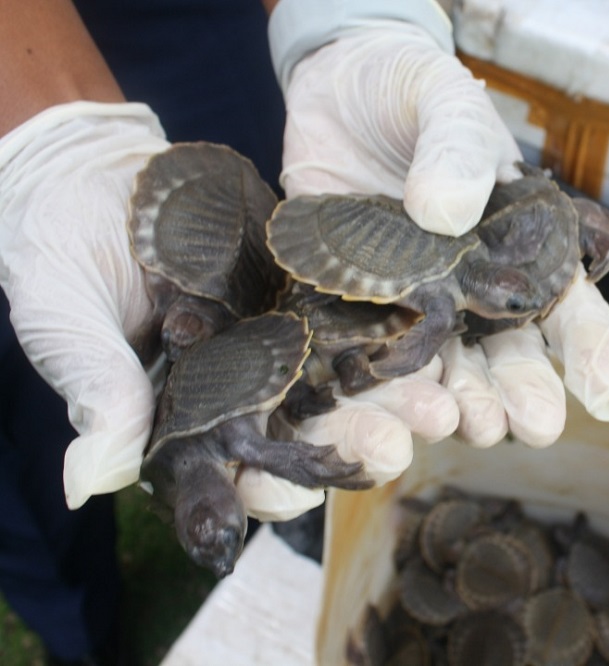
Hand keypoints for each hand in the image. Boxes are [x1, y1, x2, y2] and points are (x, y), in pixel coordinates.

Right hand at [0, 103, 449, 521]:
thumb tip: (89, 481)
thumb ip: (95, 385)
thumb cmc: (57, 254)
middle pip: (307, 429)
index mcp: (186, 413)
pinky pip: (355, 304)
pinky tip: (432, 334)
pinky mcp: (305, 283)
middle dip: (351, 443)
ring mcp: (279, 333)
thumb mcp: (66, 316)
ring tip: (437, 406)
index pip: (231, 470)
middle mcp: (243, 384)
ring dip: (391, 395)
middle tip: (394, 450)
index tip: (293, 496)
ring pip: (345, 374)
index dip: (262, 490)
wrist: (89, 175)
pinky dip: (392, 321)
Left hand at [273, 6, 608, 449]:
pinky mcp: (350, 302)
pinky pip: (363, 352)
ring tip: (460, 424)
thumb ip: (456, 147)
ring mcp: (413, 300)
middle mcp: (472, 286)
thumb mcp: (448, 104)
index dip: (591, 350)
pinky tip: (382, 407)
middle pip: (508, 352)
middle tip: (532, 426)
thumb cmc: (415, 93)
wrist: (338, 84)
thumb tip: (444, 212)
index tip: (606, 394)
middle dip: (522, 391)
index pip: (568, 304)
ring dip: (455, 400)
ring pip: (443, 366)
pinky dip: (373, 383)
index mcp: (522, 246)